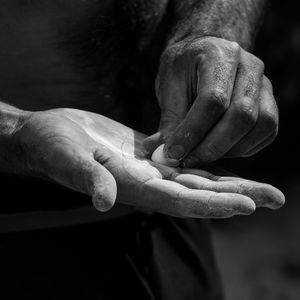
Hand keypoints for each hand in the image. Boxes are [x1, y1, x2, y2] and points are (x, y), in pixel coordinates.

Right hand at [14, 108, 283, 217]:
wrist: (48, 134)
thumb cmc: (52, 145)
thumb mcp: (65, 157)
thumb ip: (87, 178)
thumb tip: (105, 200)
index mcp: (130, 185)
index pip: (177, 200)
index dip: (211, 204)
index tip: (247, 204)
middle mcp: (145, 182)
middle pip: (197, 193)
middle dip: (235, 196)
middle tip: (275, 198)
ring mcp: (149, 169)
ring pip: (197, 178)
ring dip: (229, 182)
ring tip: (263, 186)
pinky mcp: (148, 154)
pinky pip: (186, 160)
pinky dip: (208, 162)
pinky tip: (228, 160)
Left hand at [144, 37, 277, 166]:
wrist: (205, 56)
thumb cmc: (184, 71)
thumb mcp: (169, 88)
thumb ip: (169, 121)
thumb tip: (161, 155)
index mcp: (219, 55)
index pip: (213, 100)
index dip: (193, 132)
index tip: (173, 154)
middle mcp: (249, 67)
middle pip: (241, 115)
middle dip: (211, 147)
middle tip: (187, 162)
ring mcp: (265, 84)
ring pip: (260, 126)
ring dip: (228, 150)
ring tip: (201, 155)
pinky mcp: (270, 102)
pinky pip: (266, 132)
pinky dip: (243, 148)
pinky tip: (221, 149)